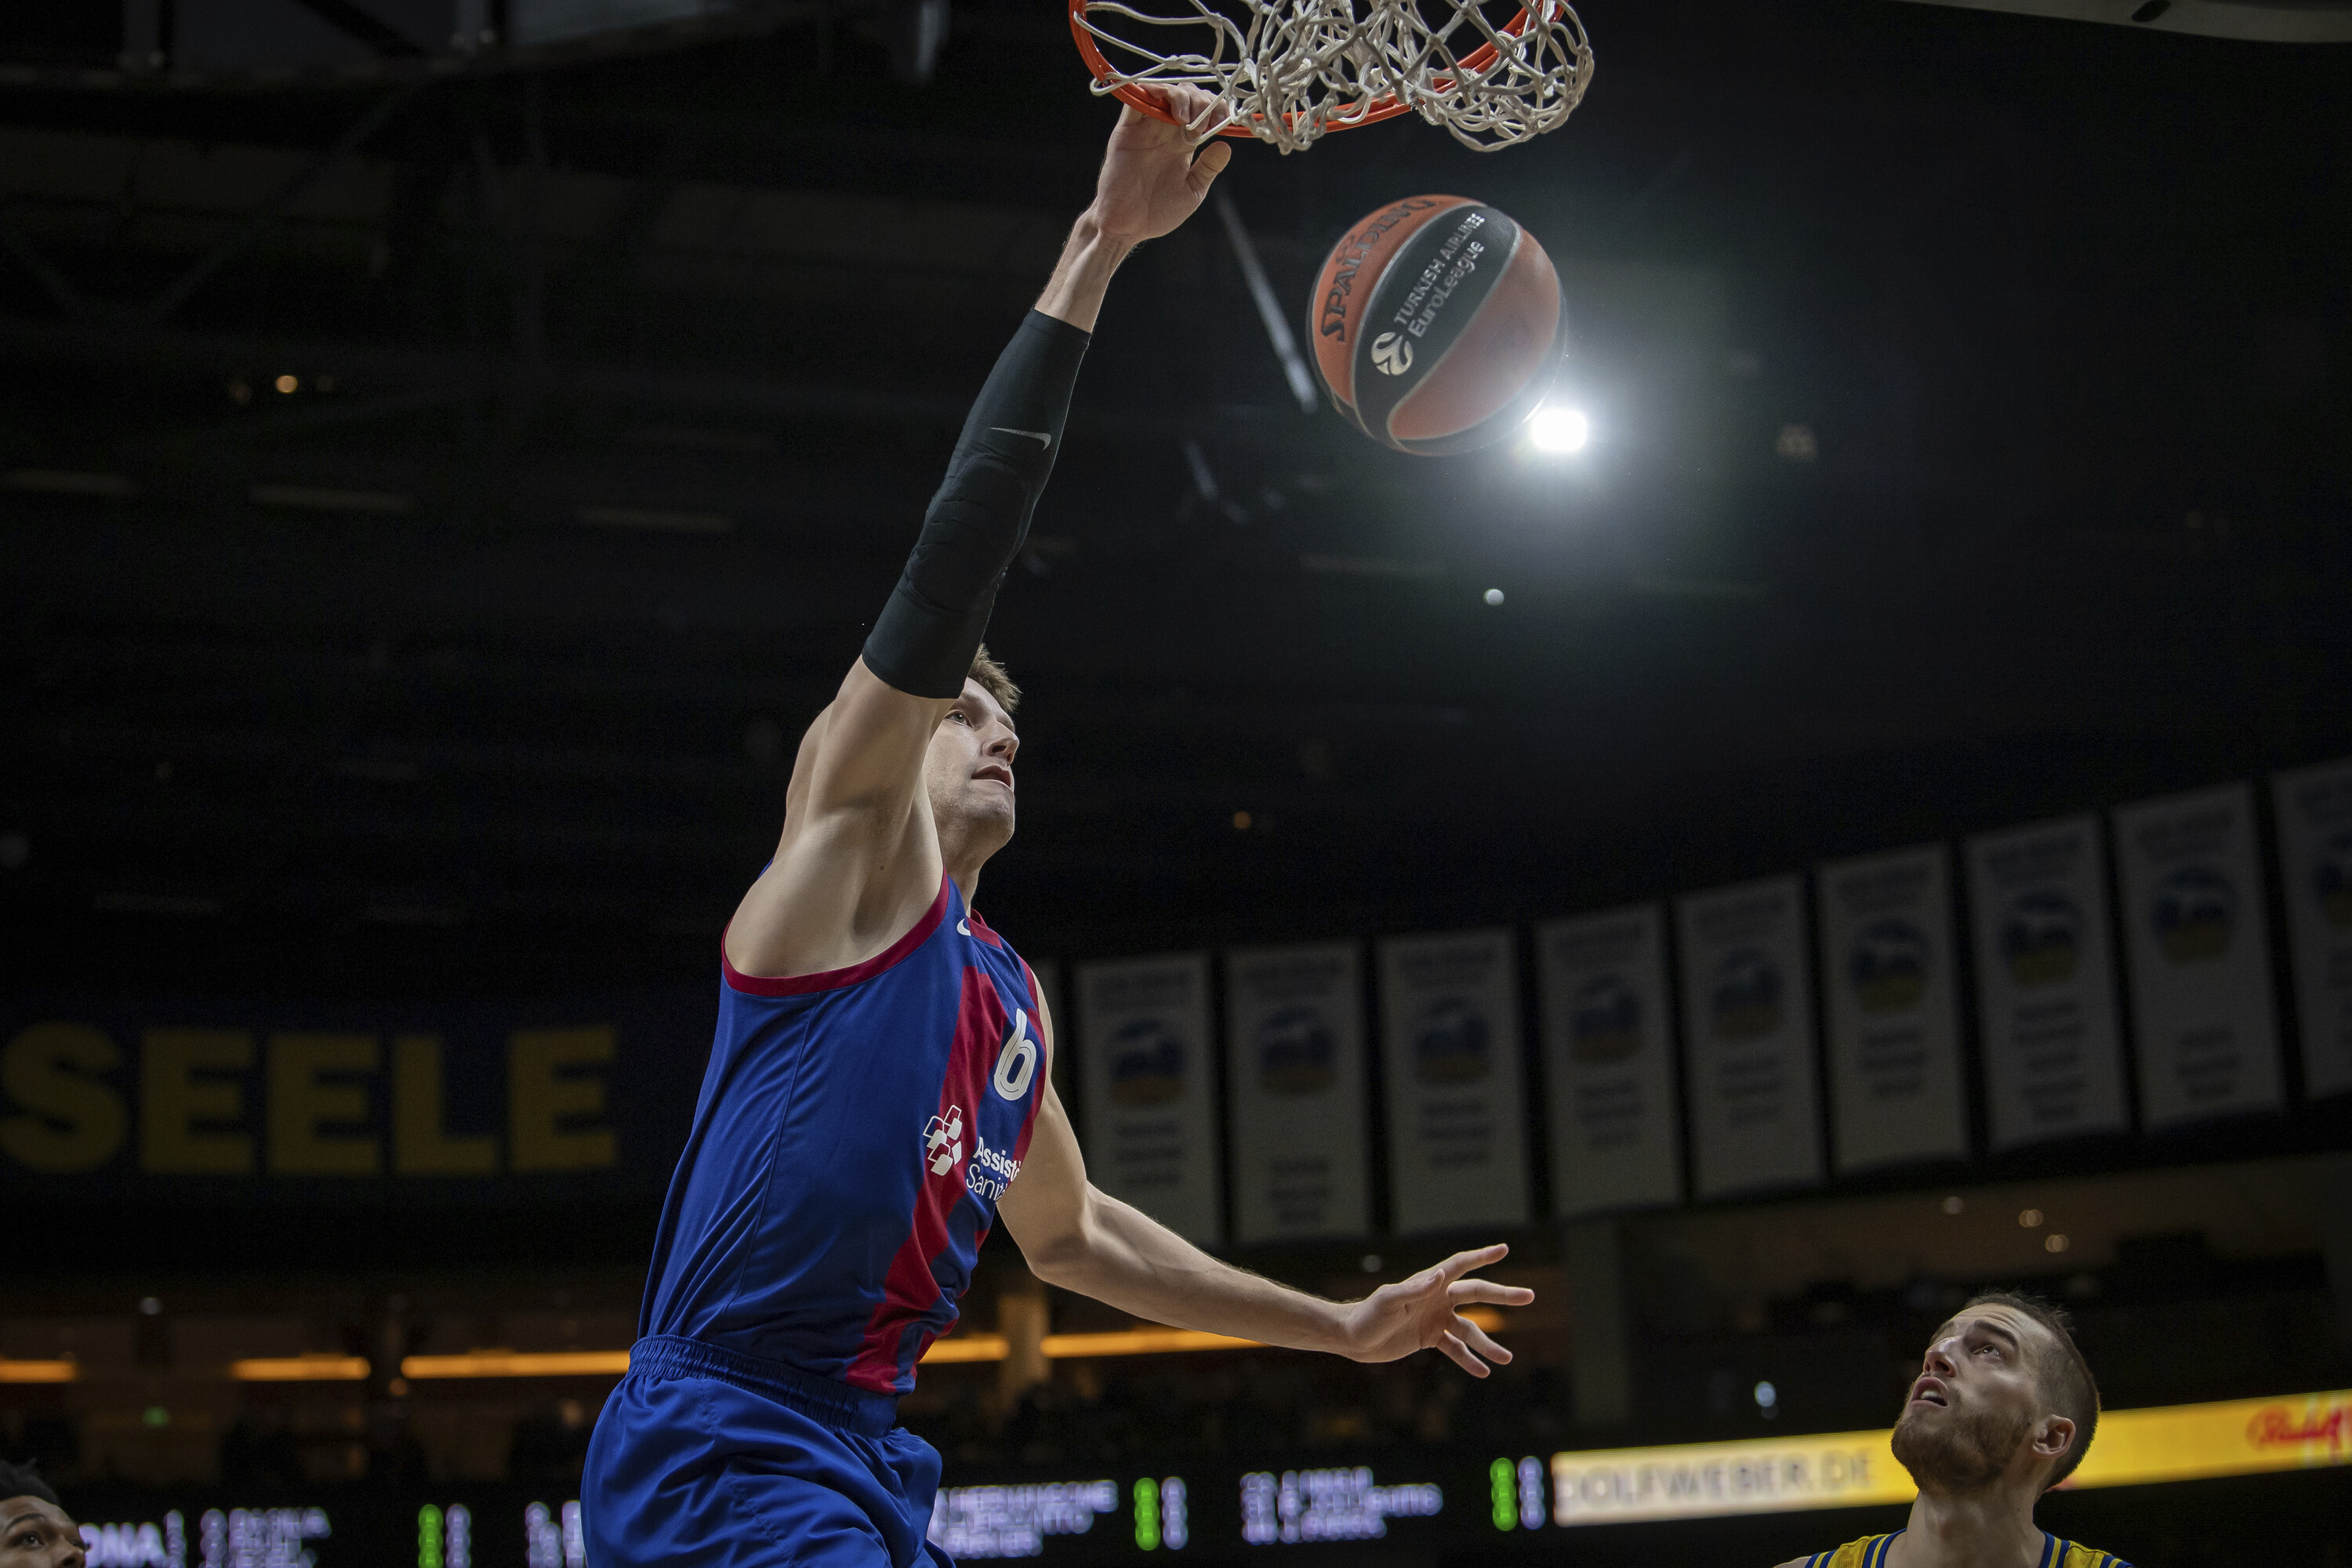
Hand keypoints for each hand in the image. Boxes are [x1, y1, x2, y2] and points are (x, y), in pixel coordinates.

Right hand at [1086, 85, 1235, 244]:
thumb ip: (1207, 169)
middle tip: (1205, 120)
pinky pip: (1136, 101)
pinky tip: (1168, 105)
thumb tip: (1226, 146)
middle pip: (1186, 96)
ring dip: (1181, 95)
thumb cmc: (1157, 213)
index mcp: (1183, 144)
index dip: (1216, 108)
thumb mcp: (1192, 192)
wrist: (1126, 227)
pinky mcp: (1126, 130)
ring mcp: (1145, 129)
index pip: (1203, 112)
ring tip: (1188, 119)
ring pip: (1164, 92)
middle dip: (1201, 100)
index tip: (1223, 120)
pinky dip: (1151, 92)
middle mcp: (1165, 132)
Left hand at [1336, 1243, 1532, 1376]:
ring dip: (1488, 1344)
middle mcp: (1437, 1298)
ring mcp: (1435, 1318)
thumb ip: (1414, 1289)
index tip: (1504, 1249)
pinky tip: (1483, 1372)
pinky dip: (1468, 1360)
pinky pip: (1455, 1349)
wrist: (1353, 1338)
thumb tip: (1439, 1277)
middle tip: (1529, 1297)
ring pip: (1469, 1330)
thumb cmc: (1368, 1315)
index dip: (1482, 1256)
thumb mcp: (1389, 1301)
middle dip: (1503, 1295)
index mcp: (1429, 1283)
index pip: (1460, 1265)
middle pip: (1476, 1294)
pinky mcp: (1429, 1338)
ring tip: (1507, 1359)